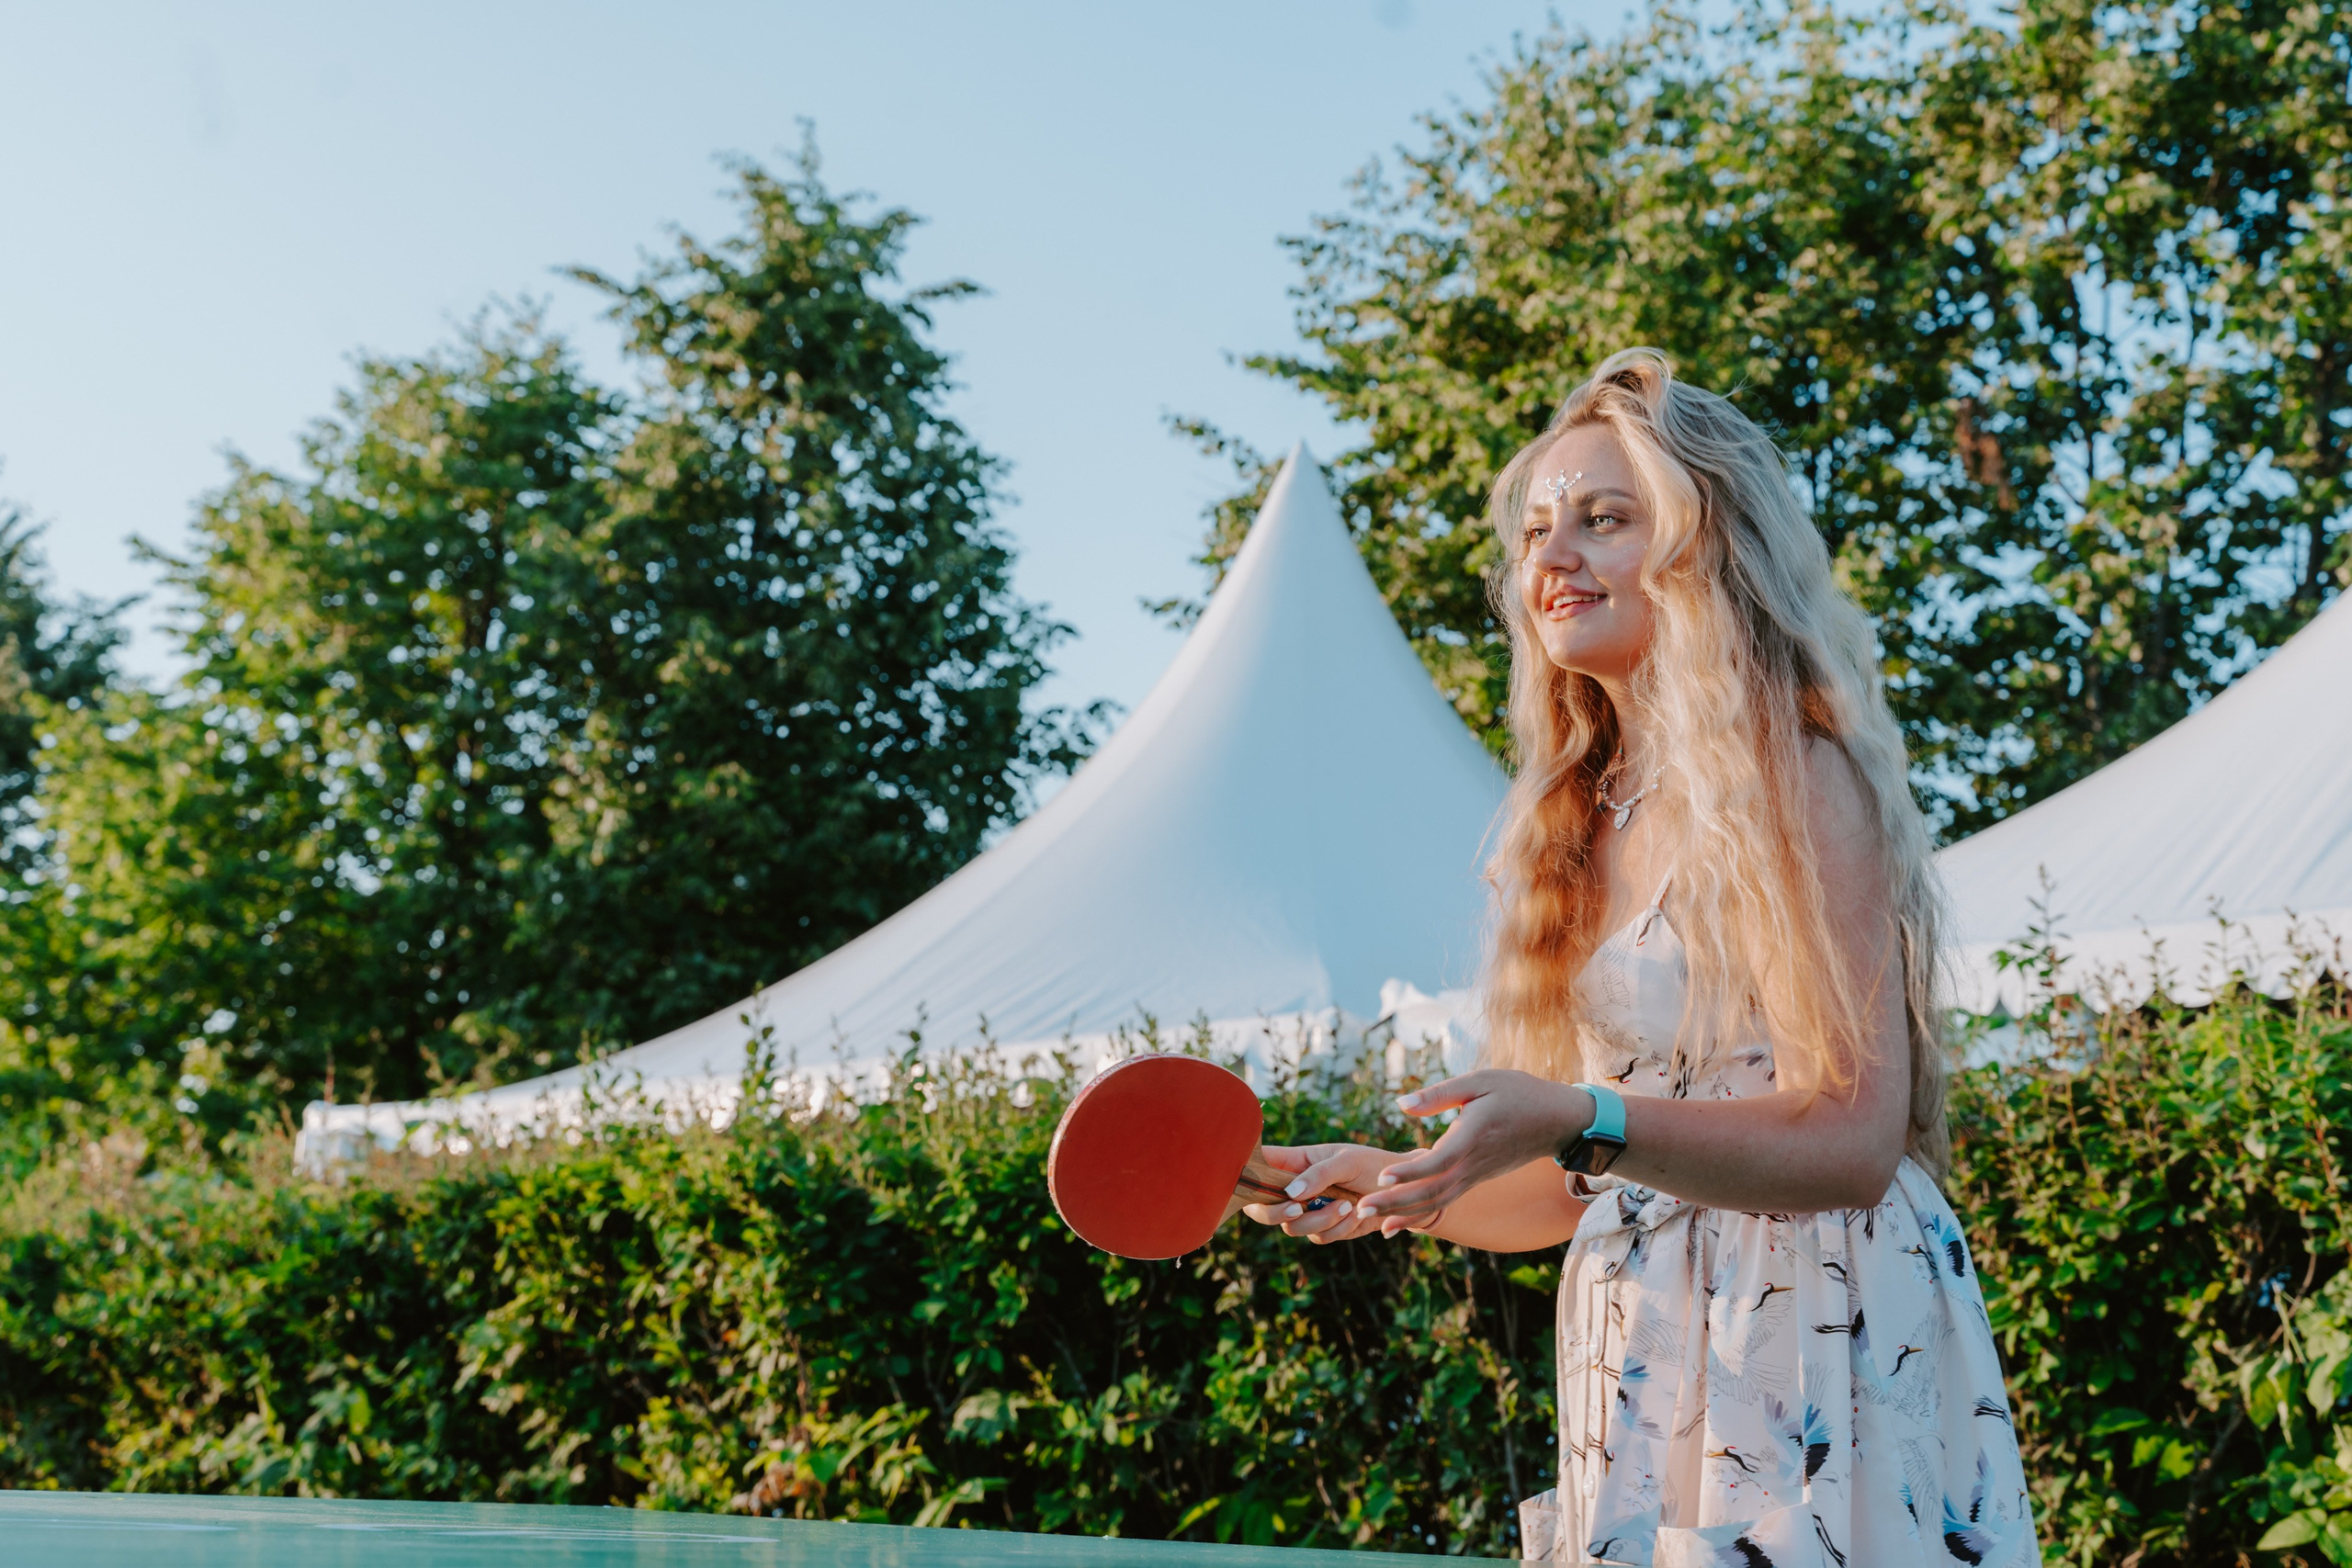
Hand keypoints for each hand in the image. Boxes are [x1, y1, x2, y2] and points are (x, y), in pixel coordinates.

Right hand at [1239, 1143, 1413, 1243]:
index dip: (1244, 1174)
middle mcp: (1297, 1187)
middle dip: (1275, 1212)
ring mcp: (1310, 1210)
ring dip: (1319, 1219)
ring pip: (1291, 1227)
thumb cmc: (1375, 1166)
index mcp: (1296, 1161)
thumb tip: (1290, 1193)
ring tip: (1347, 1205)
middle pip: (1262, 1207)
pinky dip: (1337, 1229)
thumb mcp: (1347, 1160)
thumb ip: (1318, 1174)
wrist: (1404, 1194)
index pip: (1260, 1164)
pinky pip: (1318, 1238)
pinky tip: (1355, 1214)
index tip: (1244, 1183)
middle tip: (1297, 1209)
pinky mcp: (1327, 1229)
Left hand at [1355, 1070, 1589, 1230]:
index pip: (1437, 1162)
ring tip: (1375, 1224)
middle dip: (1395, 1203)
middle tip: (1360, 1210)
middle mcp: (1473, 1164)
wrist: (1557, 1119)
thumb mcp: (1480, 1081)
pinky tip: (1400, 1219)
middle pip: (1431, 1191)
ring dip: (1406, 1213)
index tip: (1381, 1177)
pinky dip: (1423, 1211)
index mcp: (1472, 1138)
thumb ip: (1439, 1094)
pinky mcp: (1477, 1179)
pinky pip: (1447, 1200)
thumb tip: (1400, 1104)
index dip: (1409, 1172)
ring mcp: (1476, 1175)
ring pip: (1438, 1201)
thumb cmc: (1519, 1092)